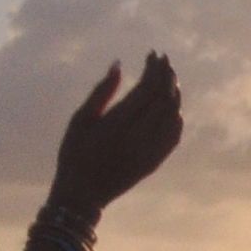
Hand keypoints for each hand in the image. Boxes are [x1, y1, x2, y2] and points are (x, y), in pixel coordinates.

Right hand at [49, 53, 185, 212]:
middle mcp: (137, 138)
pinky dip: (176, 118)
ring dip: (174, 95)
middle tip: (164, 61)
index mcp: (116, 124)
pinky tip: (172, 106)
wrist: (82, 195)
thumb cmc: (74, 153)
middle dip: (166, 76)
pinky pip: (173, 138)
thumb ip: (102, 92)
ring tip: (170, 79)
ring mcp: (148, 153)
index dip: (154, 69)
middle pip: (163, 100)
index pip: (147, 89)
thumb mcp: (81, 120)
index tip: (153, 54)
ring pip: (172, 117)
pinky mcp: (153, 164)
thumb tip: (119, 64)